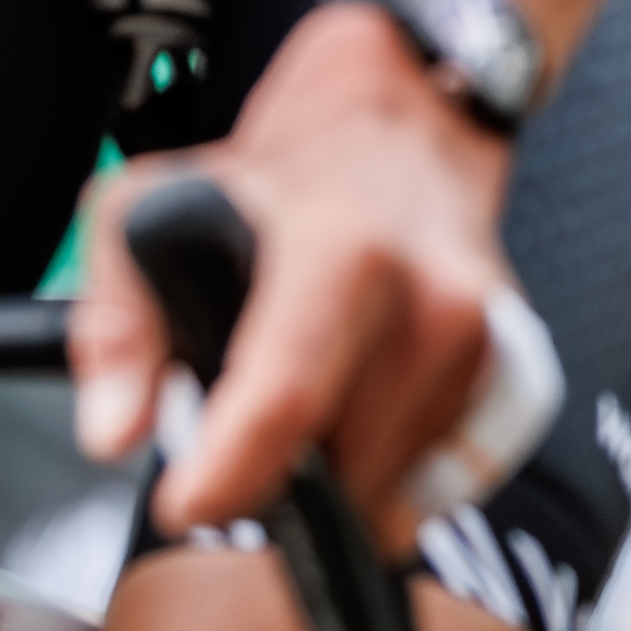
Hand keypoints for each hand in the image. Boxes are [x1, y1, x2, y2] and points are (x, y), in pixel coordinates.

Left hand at [73, 3, 522, 549]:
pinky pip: (441, 482)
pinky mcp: (515, 372)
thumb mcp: (151, 213)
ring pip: (391, 488)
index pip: (288, 402)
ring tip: (304, 408)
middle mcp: (433, 298)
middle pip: (340, 467)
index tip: (187, 501)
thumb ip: (116, 326)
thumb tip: (116, 433)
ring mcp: (486, 340)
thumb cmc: (283, 176)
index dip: (228, 477)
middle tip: (238, 434)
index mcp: (343, 251)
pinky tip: (358, 422)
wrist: (410, 128)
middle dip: (278, 477)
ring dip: (336, 476)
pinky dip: (391, 476)